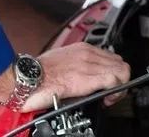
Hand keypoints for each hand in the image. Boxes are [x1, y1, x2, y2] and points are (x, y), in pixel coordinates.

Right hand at [0, 43, 131, 112]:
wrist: (27, 78)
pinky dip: (116, 91)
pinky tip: (107, 99)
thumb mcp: (61, 62)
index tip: (108, 84)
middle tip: (109, 92)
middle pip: (120, 62)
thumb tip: (82, 75)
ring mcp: (90, 64)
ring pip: (122, 71)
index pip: (111, 57)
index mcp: (82, 49)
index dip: (113, 72)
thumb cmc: (37, 74)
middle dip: (119, 79)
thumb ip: (75, 65)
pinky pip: (115, 80)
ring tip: (108, 96)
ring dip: (119, 86)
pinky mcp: (89, 77)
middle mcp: (88, 53)